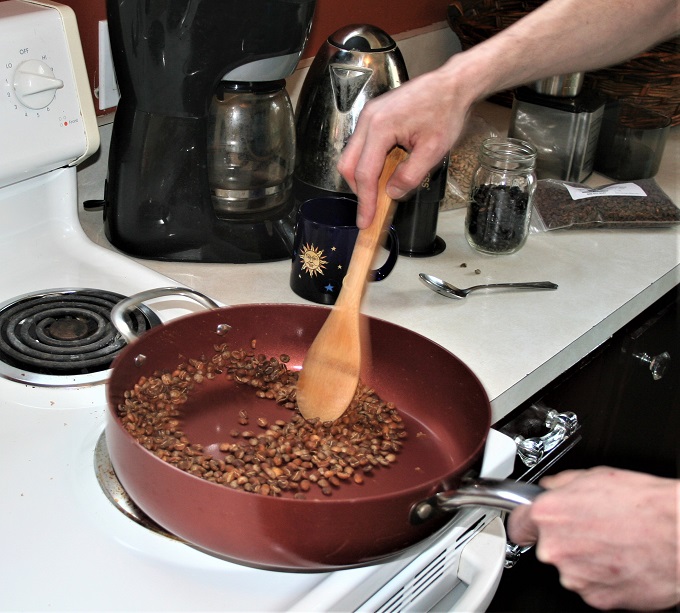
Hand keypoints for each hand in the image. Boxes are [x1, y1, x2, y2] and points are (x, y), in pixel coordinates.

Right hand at [337, 64, 473, 227]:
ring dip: (364, 177)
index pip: (364, 173)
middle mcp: (369, 119)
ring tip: (382, 191)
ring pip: (352, 156)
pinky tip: (385, 172)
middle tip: (372, 209)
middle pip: (348, 165)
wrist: (453, 85)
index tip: (365, 221)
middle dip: (359, 190)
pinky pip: (362, 146)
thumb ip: (410, 176)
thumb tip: (392, 193)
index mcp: (380, 127)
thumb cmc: (446, 111)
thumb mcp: (433, 151)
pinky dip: (369, 163)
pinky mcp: (374, 116)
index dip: (365, 201)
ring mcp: (369, 115)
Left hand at [508, 466, 679, 609]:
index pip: (517, 524)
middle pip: (547, 546)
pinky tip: (620, 558)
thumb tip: (551, 488)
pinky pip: (590, 585)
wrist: (679, 534)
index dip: (525, 522)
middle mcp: (556, 549)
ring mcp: (575, 577)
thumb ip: (561, 486)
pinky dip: (602, 576)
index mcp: (549, 515)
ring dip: (584, 557)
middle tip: (591, 527)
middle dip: (564, 537)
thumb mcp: (593, 476)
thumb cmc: (644, 505)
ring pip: (570, 566)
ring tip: (613, 541)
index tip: (528, 524)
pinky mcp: (597, 599)